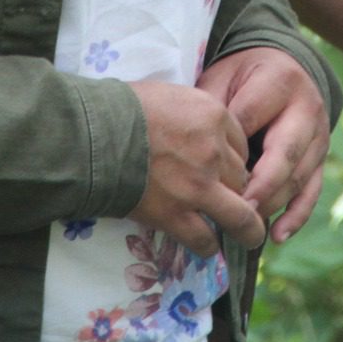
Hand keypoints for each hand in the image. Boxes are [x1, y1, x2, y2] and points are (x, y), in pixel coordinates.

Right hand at [126, 81, 264, 255]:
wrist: (94, 134)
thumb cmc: (124, 108)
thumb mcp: (171, 95)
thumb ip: (194, 115)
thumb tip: (195, 130)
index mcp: (214, 116)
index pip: (241, 143)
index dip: (233, 157)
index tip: (226, 167)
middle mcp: (213, 151)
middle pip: (240, 176)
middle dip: (236, 188)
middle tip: (229, 197)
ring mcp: (198, 186)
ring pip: (239, 215)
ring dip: (246, 228)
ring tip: (248, 237)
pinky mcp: (176, 214)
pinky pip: (204, 238)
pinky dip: (208, 245)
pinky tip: (208, 246)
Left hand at [196, 47, 331, 242]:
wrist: (282, 68)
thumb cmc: (243, 76)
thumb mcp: (223, 77)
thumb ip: (212, 107)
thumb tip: (200, 148)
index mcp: (280, 81)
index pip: (253, 117)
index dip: (233, 147)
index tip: (211, 173)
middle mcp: (307, 108)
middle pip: (286, 151)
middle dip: (262, 184)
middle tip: (237, 209)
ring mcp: (319, 135)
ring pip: (300, 176)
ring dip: (274, 203)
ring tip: (248, 225)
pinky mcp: (321, 158)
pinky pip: (313, 191)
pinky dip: (296, 216)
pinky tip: (277, 236)